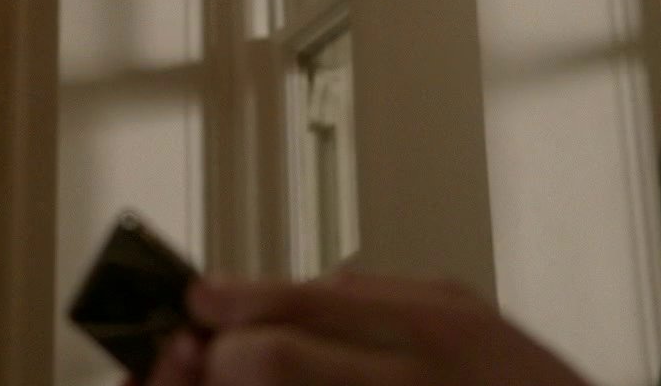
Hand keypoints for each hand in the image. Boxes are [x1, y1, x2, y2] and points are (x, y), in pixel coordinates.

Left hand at [141, 272, 594, 385]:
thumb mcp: (464, 315)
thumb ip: (380, 297)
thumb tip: (303, 284)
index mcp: (429, 325)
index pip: (299, 302)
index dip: (231, 303)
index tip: (196, 302)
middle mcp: (409, 378)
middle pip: (268, 363)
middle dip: (216, 362)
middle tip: (202, 361)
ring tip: (226, 384)